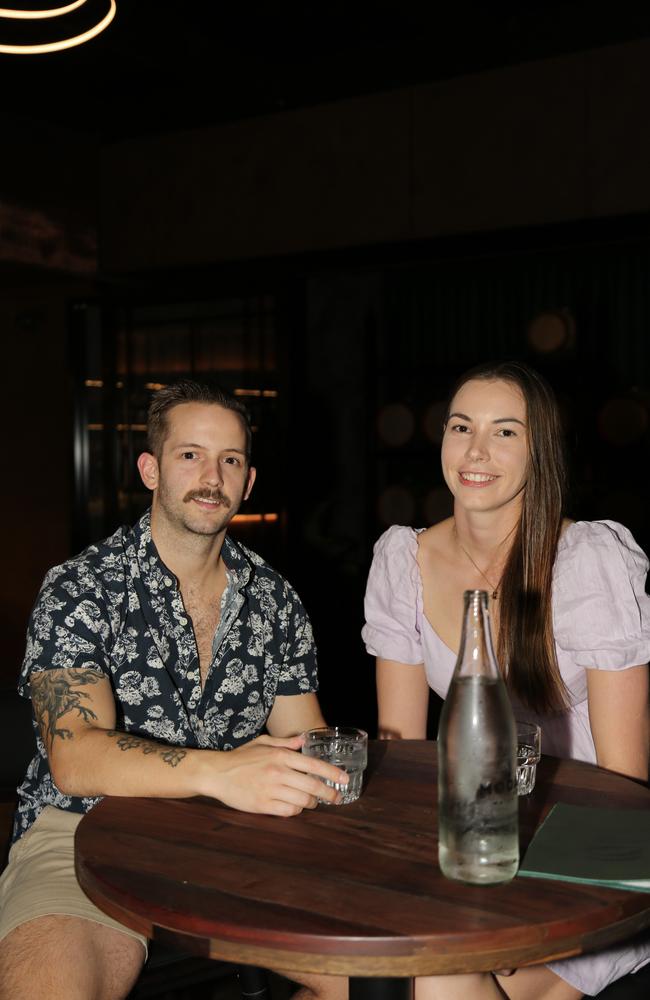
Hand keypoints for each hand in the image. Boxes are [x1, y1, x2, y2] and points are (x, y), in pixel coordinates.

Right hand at [200, 734, 348, 815]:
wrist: (216, 773)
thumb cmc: (240, 757)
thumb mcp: (263, 743)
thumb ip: (285, 743)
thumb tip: (305, 739)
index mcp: (280, 756)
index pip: (314, 765)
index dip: (332, 773)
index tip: (344, 779)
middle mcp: (278, 772)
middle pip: (313, 786)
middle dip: (329, 794)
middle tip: (336, 798)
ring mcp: (271, 789)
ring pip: (303, 800)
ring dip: (311, 803)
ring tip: (312, 802)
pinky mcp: (263, 805)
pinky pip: (289, 811)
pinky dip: (296, 810)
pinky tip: (295, 806)